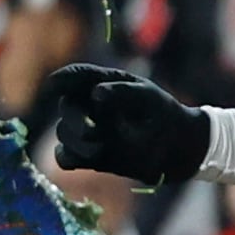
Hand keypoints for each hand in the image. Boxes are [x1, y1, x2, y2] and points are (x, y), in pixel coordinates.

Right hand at [45, 62, 210, 188]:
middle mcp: (91, 106)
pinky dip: (69, 157)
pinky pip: (64, 157)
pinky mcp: (89, 156)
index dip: (59, 80)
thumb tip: (95, 94)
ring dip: (76, 140)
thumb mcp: (149, 97)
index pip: (73, 76)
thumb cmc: (165, 115)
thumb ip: (123, 92)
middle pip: (66, 106)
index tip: (53, 87)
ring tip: (99, 147)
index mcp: (103, 84)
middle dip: (74, 117)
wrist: (180, 149)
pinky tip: (87, 157)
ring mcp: (89, 131)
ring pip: (63, 133)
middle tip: (90, 129)